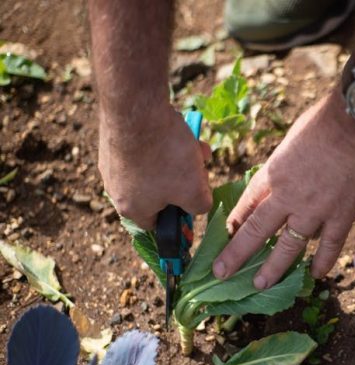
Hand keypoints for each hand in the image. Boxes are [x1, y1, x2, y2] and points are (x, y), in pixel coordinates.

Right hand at [98, 105, 212, 229]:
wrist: (136, 107)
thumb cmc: (166, 157)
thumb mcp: (194, 191)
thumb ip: (199, 206)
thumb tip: (197, 206)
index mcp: (131, 208)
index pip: (157, 224)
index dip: (179, 215)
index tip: (194, 200)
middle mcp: (114, 188)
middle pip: (159, 192)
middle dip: (184, 180)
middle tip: (200, 168)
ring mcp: (112, 161)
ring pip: (155, 167)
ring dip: (179, 158)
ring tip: (195, 146)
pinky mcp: (112, 138)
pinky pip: (144, 147)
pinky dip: (163, 141)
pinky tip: (178, 129)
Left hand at [213, 92, 354, 287]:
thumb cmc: (327, 121)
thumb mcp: (293, 139)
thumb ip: (287, 163)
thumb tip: (286, 178)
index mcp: (273, 173)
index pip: (246, 204)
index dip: (233, 222)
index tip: (224, 235)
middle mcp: (288, 197)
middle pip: (257, 231)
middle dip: (236, 254)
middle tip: (222, 272)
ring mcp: (316, 210)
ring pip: (289, 247)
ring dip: (273, 268)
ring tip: (259, 284)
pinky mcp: (342, 216)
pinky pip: (330, 246)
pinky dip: (322, 262)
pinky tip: (314, 274)